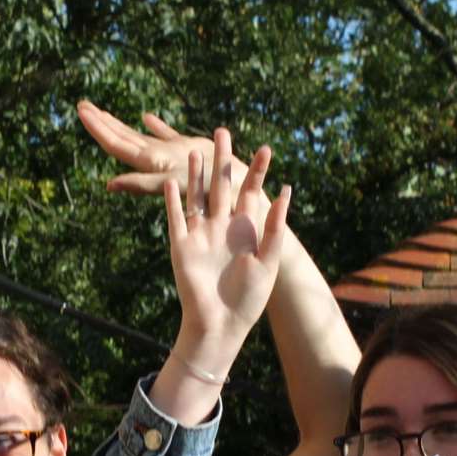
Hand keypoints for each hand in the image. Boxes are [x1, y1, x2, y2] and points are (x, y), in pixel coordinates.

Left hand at [78, 99, 250, 197]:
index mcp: (151, 165)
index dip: (98, 129)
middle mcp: (156, 160)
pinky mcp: (189, 151)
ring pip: (140, 137)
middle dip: (101, 122)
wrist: (241, 196)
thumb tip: (109, 185)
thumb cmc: (212, 195)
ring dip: (120, 124)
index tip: (81, 112)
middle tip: (81, 105)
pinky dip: (156, 126)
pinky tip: (146, 116)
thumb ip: (144, 183)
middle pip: (121, 139)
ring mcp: (170, 156)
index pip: (116, 144)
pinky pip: (168, 136)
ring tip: (102, 112)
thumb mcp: (175, 185)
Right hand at [163, 127, 289, 372]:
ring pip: (197, 197)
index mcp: (244, 230)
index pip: (250, 192)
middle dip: (222, 160)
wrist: (221, 324)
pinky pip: (176, 219)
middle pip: (221, 186)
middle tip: (223, 132)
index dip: (257, 171)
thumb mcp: (268, 260)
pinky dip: (173, 201)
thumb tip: (285, 193)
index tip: (266, 149)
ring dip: (196, 175)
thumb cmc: (248, 298)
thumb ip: (274, 227)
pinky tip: (171, 182)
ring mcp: (200, 235)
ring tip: (195, 150)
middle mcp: (221, 227)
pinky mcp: (181, 247)